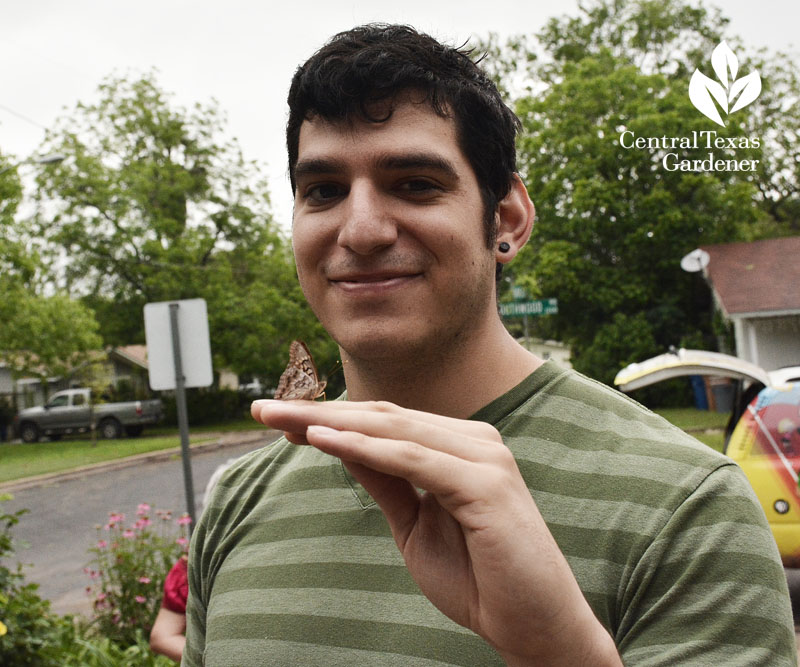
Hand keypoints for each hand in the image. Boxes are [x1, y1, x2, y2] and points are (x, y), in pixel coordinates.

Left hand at [251, 399, 619, 665]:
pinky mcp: (486, 484)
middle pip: (384, 417)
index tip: (280, 420)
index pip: (385, 423)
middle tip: (263, 411)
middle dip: (319, 412)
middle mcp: (475, 441)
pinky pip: (414, 460)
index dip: (331, 418)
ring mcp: (484, 458)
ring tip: (281, 420)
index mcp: (461, 447)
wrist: (534, 626)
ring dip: (332, 422)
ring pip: (394, 430)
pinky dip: (367, 449)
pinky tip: (323, 441)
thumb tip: (341, 444)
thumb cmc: (480, 578)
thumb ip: (385, 481)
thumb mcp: (415, 525)